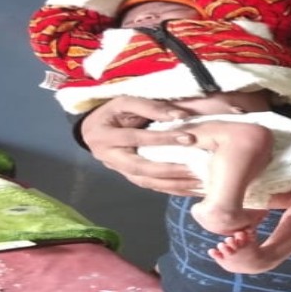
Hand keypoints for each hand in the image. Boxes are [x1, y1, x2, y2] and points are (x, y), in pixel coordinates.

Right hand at [80, 96, 202, 195]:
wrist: (93, 130)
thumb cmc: (112, 112)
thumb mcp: (125, 102)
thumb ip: (151, 107)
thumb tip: (180, 116)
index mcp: (105, 136)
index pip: (136, 138)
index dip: (162, 138)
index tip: (188, 138)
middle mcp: (109, 157)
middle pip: (139, 167)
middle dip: (168, 169)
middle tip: (193, 168)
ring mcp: (118, 170)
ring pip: (145, 182)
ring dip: (172, 184)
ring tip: (197, 183)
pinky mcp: (129, 177)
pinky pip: (150, 186)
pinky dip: (171, 189)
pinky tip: (190, 189)